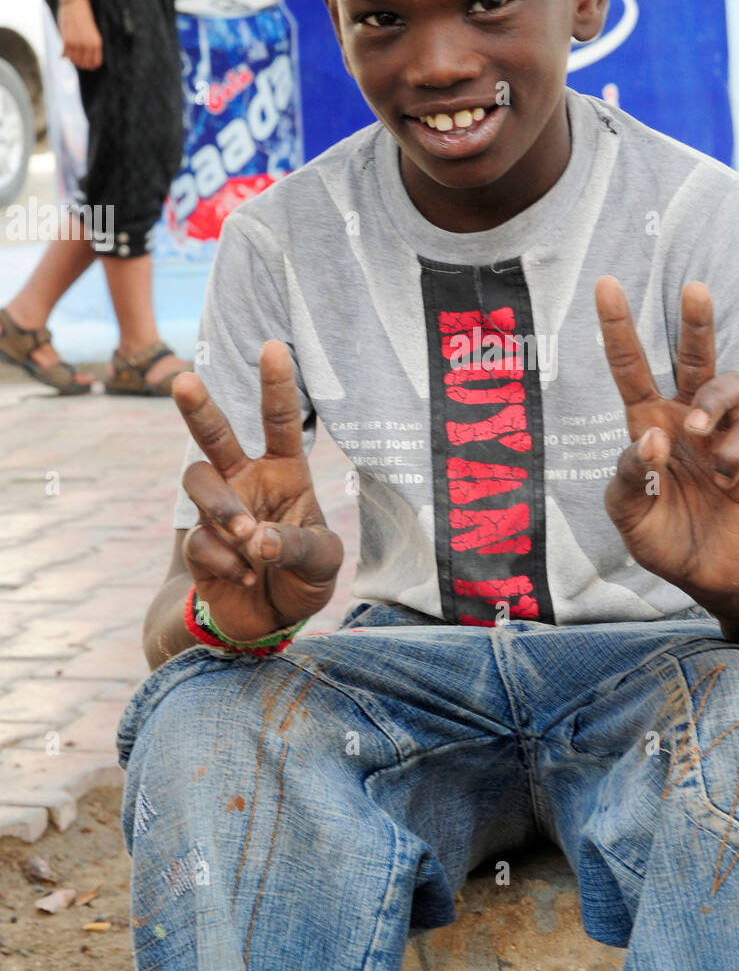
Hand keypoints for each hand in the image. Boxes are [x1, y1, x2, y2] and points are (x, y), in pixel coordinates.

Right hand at [58, 0, 102, 69]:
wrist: (74, 3)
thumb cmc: (82, 17)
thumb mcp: (90, 32)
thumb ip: (88, 46)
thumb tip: (82, 58)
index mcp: (97, 43)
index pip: (95, 63)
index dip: (90, 66)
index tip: (86, 66)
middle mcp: (88, 44)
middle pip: (84, 63)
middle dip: (80, 64)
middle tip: (75, 61)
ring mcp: (77, 43)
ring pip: (74, 60)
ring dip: (71, 59)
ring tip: (69, 56)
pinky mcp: (67, 39)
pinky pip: (65, 53)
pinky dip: (63, 55)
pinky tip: (62, 54)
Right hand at [172, 340, 343, 642]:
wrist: (271, 622)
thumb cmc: (305, 577)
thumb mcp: (322, 561)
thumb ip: (295, 545)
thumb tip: (255, 539)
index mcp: (285, 473)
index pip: (280, 422)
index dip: (276, 386)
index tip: (272, 347)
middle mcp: (246, 481)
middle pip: (214, 436)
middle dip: (198, 408)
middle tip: (184, 381)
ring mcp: (217, 510)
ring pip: (198, 482)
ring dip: (222, 510)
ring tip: (248, 541)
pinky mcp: (198, 543)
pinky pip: (199, 539)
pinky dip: (226, 561)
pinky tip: (245, 577)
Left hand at [594, 276, 738, 599]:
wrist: (707, 577)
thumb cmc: (662, 537)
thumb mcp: (626, 511)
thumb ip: (627, 474)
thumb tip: (651, 436)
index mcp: (647, 423)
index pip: (630, 367)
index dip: (618, 327)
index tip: (605, 283)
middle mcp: (687, 420)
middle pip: (696, 356)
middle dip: (697, 321)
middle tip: (694, 289)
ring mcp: (724, 436)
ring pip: (732, 383)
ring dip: (714, 399)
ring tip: (696, 428)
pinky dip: (734, 451)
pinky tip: (724, 479)